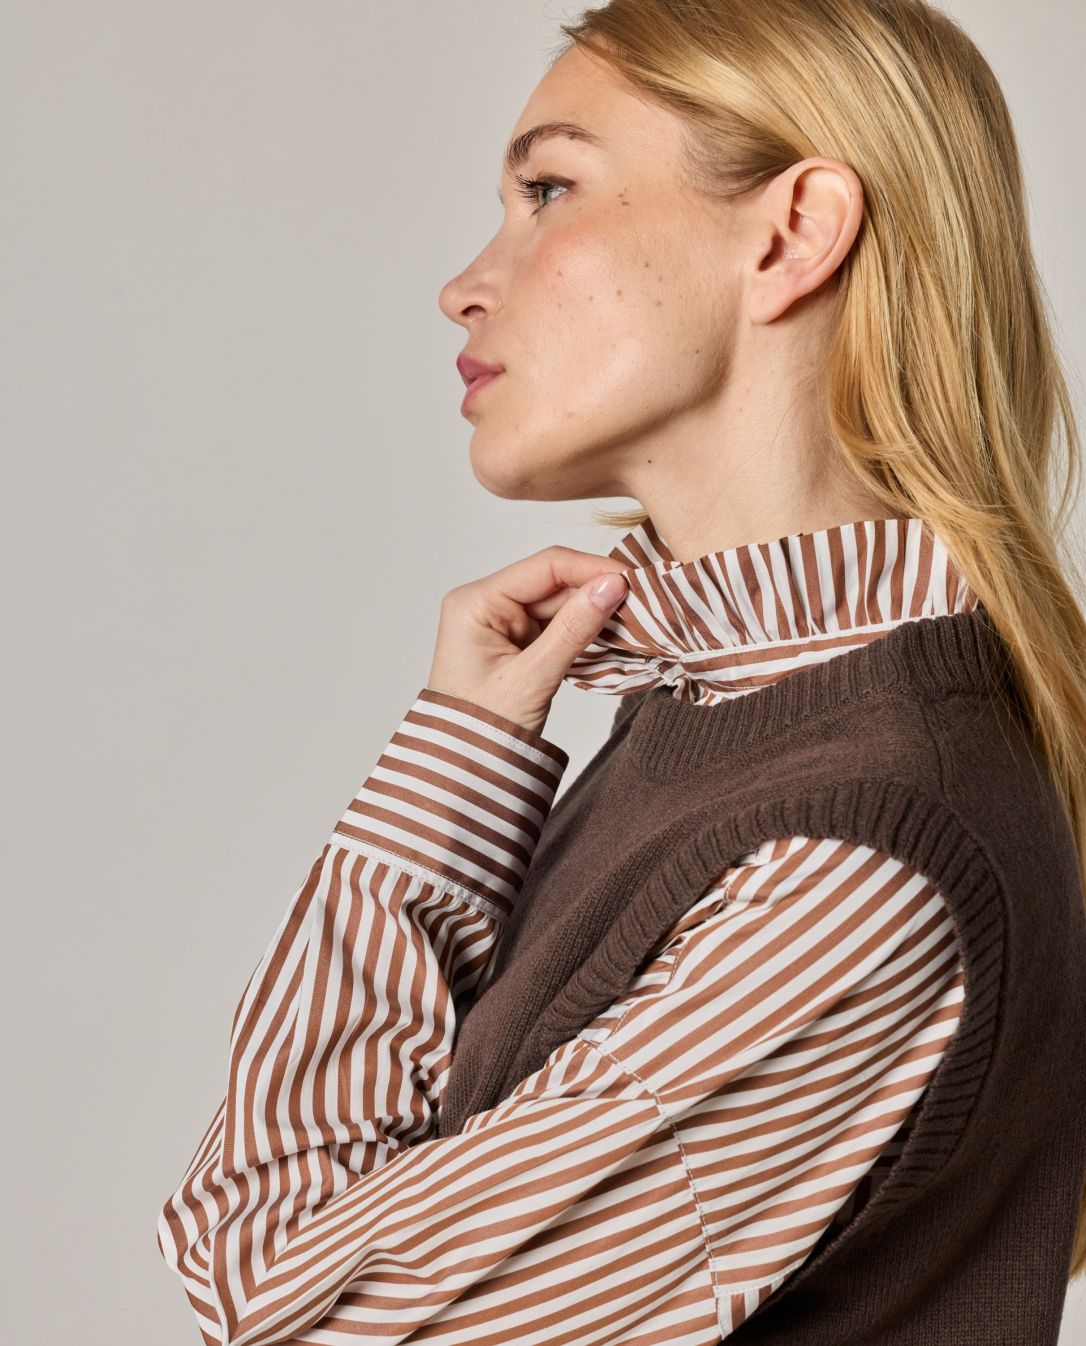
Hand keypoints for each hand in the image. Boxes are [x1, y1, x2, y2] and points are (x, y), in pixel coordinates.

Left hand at [426, 545, 630, 737]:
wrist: (465, 770)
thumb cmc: (481, 730)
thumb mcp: (533, 678)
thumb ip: (574, 629)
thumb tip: (613, 586)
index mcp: (476, 603)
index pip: (544, 567)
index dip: (591, 568)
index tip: (632, 579)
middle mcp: (485, 604)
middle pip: (554, 583)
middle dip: (596, 593)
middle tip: (643, 604)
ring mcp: (501, 623)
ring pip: (560, 604)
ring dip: (594, 613)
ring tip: (634, 622)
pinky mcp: (516, 642)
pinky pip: (557, 625)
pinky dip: (584, 631)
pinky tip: (612, 636)